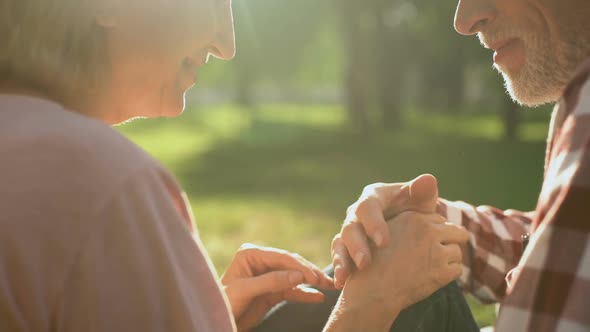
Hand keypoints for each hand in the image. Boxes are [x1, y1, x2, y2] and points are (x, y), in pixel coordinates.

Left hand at [221, 244, 333, 331]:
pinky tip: (318, 297)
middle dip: (309, 273)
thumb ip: (272, 281)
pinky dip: (304, 294)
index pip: (281, 257)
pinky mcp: (272, 291)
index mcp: (251, 253)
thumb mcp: (246, 290)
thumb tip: (299, 275)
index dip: (299, 266)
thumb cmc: (224, 303)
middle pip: (291, 265)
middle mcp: (260, 261)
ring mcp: (267, 276)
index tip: (314, 276)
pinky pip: (292, 290)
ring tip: (329, 286)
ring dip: (311, 282)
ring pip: (294, 277)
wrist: (219, 320)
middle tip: (327, 281)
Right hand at [332, 174, 440, 287]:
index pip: (369, 206)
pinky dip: (339, 269)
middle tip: (365, 263)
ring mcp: (350, 229)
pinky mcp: (347, 246)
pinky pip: (339, 256)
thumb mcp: (419, 202)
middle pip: (351, 226)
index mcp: (373, 197)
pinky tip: (342, 281)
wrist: (408, 226)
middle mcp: (357, 212)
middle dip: (356, 245)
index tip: (384, 242)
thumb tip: (428, 180)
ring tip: (347, 275)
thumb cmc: (414, 210)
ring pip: (340, 242)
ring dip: (343, 259)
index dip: (373, 224)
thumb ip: (422, 193)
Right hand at [337, 211, 468, 328]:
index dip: (433, 231)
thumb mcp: (388, 230)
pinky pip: (457, 269)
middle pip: (455, 232)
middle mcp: (427, 231)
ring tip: (427, 267)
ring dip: (446, 260)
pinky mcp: (442, 272)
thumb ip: (409, 219)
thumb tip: (432, 195)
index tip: (425, 241)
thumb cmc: (376, 260)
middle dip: (447, 242)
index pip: (438, 219)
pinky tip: (430, 277)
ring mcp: (435, 252)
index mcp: (413, 218)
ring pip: (457, 251)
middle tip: (432, 254)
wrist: (372, 290)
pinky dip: (447, 275)